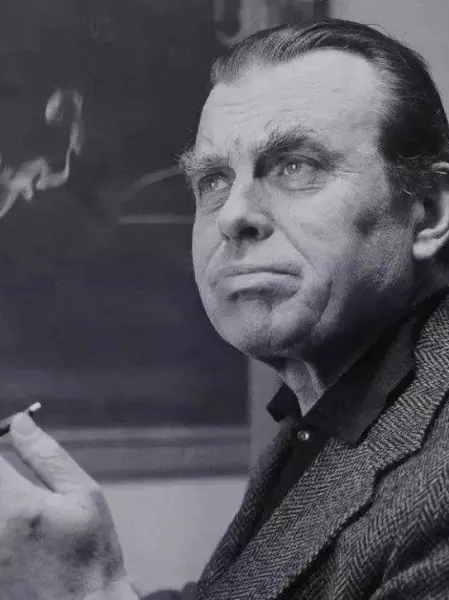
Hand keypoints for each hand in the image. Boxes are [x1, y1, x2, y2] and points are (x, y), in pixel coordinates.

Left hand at [0, 412, 138, 599]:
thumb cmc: (90, 552)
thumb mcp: (84, 496)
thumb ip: (47, 456)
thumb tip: (19, 421)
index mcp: (17, 505)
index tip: (3, 443)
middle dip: (0, 475)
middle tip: (11, 478)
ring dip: (2, 498)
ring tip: (20, 515)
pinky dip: (0, 524)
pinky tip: (14, 533)